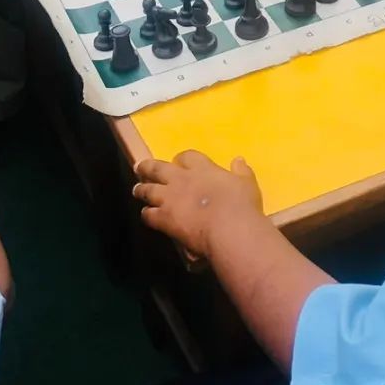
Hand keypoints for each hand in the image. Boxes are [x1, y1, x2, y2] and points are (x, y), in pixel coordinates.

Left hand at [133, 150, 264, 260]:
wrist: (227, 228)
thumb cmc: (241, 204)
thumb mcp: (247, 183)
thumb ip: (241, 171)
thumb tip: (238, 160)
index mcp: (203, 169)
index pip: (187, 156)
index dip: (182, 158)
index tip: (179, 161)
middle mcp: (182, 179)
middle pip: (159, 168)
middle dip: (149, 167)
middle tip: (140, 166)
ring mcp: (170, 199)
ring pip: (148, 190)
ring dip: (142, 189)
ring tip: (137, 189)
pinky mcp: (164, 218)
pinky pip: (148, 215)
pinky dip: (146, 214)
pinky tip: (146, 214)